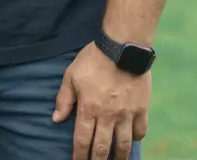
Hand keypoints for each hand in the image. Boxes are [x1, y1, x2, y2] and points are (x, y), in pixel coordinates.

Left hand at [53, 42, 150, 159]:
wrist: (121, 47)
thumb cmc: (93, 59)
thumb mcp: (71, 75)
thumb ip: (64, 99)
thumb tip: (56, 119)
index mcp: (88, 108)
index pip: (82, 140)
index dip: (79, 155)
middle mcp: (108, 115)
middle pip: (103, 148)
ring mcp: (126, 113)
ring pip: (124, 144)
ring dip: (119, 156)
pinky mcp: (141, 108)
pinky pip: (140, 131)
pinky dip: (136, 138)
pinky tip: (131, 140)